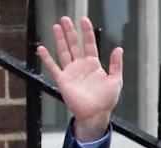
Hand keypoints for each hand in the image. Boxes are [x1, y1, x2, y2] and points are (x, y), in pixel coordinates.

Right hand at [36, 16, 122, 140]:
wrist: (95, 114)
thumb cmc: (106, 100)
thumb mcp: (115, 80)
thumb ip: (116, 64)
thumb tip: (118, 48)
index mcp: (94, 65)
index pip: (90, 44)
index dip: (87, 32)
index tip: (84, 20)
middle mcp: (81, 66)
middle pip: (74, 45)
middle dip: (70, 32)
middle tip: (65, 19)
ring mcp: (71, 72)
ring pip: (64, 52)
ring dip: (59, 40)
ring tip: (56, 27)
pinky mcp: (63, 81)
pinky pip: (53, 68)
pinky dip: (47, 59)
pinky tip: (42, 48)